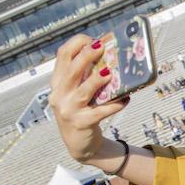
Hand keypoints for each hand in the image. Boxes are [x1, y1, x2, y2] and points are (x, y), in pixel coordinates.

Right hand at [49, 35, 128, 163]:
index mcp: (58, 82)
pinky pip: (100, 112)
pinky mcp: (82, 123)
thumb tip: (112, 56)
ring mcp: (69, 110)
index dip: (77, 44)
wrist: (79, 144)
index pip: (62, 56)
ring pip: (83, 92)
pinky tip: (126, 99)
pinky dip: (114, 105)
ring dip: (96, 81)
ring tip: (109, 72)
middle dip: (86, 56)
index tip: (93, 40)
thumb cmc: (82, 112)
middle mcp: (60, 95)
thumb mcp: (77, 92)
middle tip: (101, 47)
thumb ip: (87, 76)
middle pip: (72, 71)